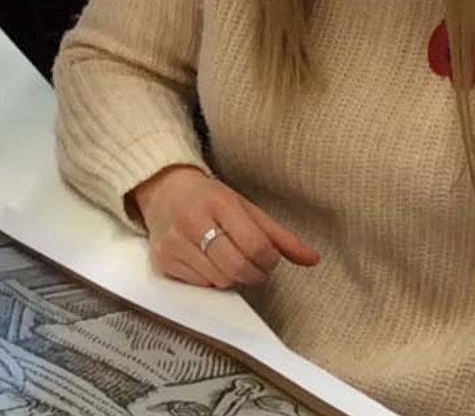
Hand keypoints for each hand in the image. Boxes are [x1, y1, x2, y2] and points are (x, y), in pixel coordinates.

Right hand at [132, 166, 319, 288]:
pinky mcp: (163, 258)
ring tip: (231, 260)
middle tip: (256, 267)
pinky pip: (199, 284)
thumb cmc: (208, 198)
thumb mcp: (245, 207)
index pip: (255, 245)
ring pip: (219, 280)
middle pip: (236, 267)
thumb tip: (311, 258)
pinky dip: (211, 278)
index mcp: (219, 202)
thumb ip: (278, 235)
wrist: (163, 190)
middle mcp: (193, 221)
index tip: (270, 258)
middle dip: (254, 274)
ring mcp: (175, 241)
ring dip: (233, 277)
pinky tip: (210, 262)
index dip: (269, 259)